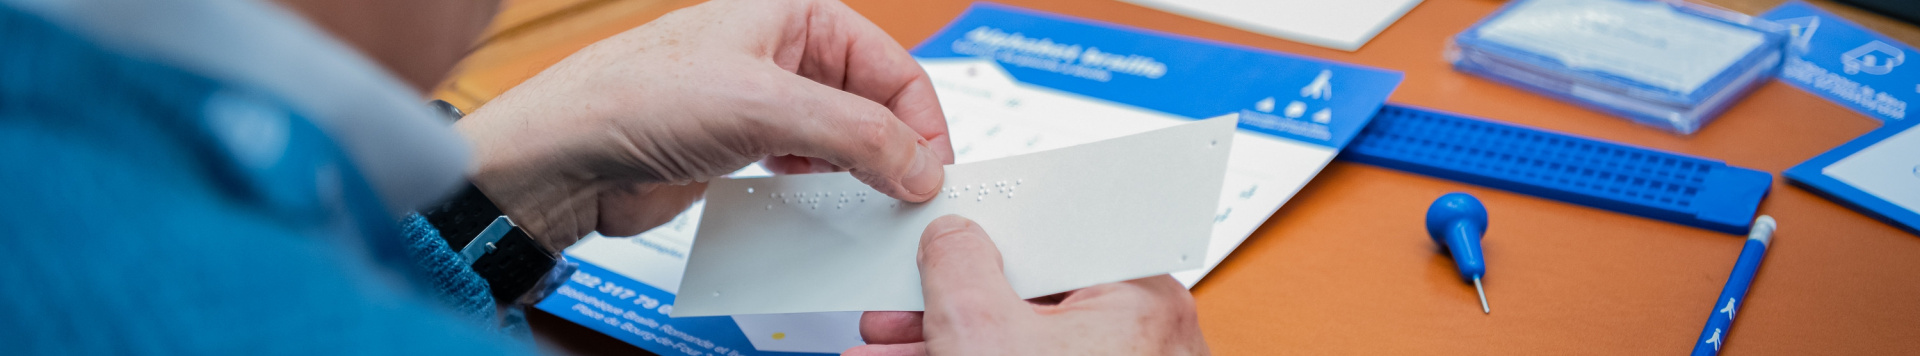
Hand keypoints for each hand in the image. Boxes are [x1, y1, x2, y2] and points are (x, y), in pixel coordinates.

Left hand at [454, 0, 952, 248]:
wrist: (564, 155)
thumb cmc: (636, 96)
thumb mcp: (766, 107)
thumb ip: (855, 135)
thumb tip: (919, 166)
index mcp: (798, 14)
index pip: (893, 67)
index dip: (922, 124)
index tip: (931, 177)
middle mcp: (786, 52)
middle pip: (875, 106)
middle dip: (896, 152)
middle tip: (910, 199)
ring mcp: (765, 102)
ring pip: (843, 141)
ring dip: (862, 176)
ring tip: (873, 209)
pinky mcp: (743, 148)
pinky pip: (807, 171)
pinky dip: (826, 193)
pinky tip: (827, 211)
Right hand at [849, 215, 1210, 355]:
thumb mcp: (979, 330)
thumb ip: (959, 267)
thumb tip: (953, 239)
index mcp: (1142, 297)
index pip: (1055, 239)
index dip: (983, 240)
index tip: (939, 246)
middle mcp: (1147, 339)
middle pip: (1032, 299)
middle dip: (948, 307)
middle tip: (897, 311)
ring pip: (1024, 347)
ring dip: (948, 348)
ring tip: (885, 354)